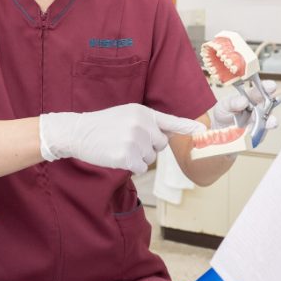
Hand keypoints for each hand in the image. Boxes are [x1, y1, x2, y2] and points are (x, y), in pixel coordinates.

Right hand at [39, 104, 204, 173]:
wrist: (78, 132)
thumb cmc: (103, 125)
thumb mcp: (127, 115)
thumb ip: (149, 123)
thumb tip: (169, 133)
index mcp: (143, 112)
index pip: (170, 121)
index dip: (187, 126)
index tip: (202, 130)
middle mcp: (142, 124)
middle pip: (161, 144)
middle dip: (149, 147)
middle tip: (128, 141)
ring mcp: (135, 141)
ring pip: (150, 158)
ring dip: (138, 157)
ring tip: (119, 146)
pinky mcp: (127, 157)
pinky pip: (140, 168)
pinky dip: (130, 165)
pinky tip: (116, 155)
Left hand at [211, 79, 278, 130]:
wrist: (219, 128)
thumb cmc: (224, 112)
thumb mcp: (225, 104)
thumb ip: (233, 102)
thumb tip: (244, 101)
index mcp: (251, 97)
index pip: (260, 90)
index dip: (267, 87)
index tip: (271, 86)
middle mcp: (258, 108)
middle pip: (268, 105)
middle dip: (272, 105)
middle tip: (276, 102)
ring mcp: (259, 122)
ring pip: (268, 121)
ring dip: (270, 121)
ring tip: (271, 122)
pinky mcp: (257, 134)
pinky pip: (260, 134)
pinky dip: (259, 133)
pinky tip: (255, 133)